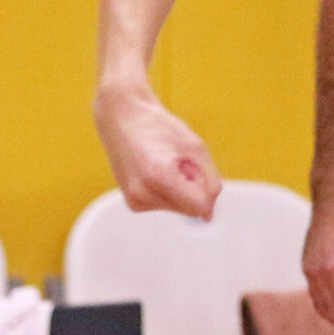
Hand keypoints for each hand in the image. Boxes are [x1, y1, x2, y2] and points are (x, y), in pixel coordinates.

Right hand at [92, 84, 221, 218]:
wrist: (124, 120)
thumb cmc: (160, 128)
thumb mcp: (196, 147)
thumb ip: (209, 180)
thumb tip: (209, 214)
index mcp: (160, 176)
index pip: (200, 206)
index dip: (207, 189)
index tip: (196, 168)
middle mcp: (143, 194)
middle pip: (190, 209)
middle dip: (194, 188)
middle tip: (179, 163)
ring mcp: (135, 201)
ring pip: (179, 208)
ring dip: (182, 189)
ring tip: (166, 164)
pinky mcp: (133, 204)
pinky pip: (166, 205)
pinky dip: (169, 190)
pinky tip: (156, 171)